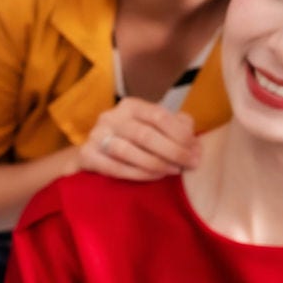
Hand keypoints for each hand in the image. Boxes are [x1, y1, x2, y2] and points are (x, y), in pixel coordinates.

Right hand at [79, 98, 199, 180]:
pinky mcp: (87, 155)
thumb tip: (195, 144)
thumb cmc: (135, 140)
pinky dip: (138, 174)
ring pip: (127, 151)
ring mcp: (96, 136)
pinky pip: (114, 167)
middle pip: (144, 134)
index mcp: (131, 105)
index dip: (180, 134)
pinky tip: (154, 177)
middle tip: (190, 164)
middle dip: (172, 151)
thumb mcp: (156, 128)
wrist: (97, 152)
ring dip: (155, 164)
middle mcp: (111, 117)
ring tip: (173, 171)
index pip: (158, 115)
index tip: (195, 150)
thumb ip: (178, 129)